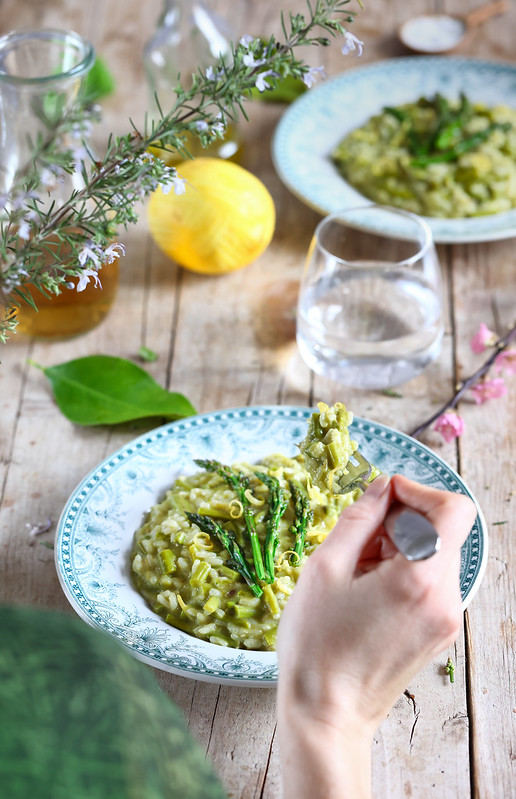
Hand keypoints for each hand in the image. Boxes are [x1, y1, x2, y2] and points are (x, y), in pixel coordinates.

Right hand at [276, 474, 476, 798]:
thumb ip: (358, 518)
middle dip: (400, 521)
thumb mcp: (324, 569)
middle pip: (441, 532)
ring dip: (399, 547)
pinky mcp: (439, 633)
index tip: (385, 495)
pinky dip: (403, 571)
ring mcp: (446, 619)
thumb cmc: (317, 645)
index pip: (453, 510)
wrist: (327, 716)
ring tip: (355, 569)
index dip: (419, 491)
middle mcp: (445, 599)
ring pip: (434, 556)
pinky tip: (366, 589)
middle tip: (357, 538)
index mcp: (420, 579)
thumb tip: (381, 487)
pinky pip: (430, 582)